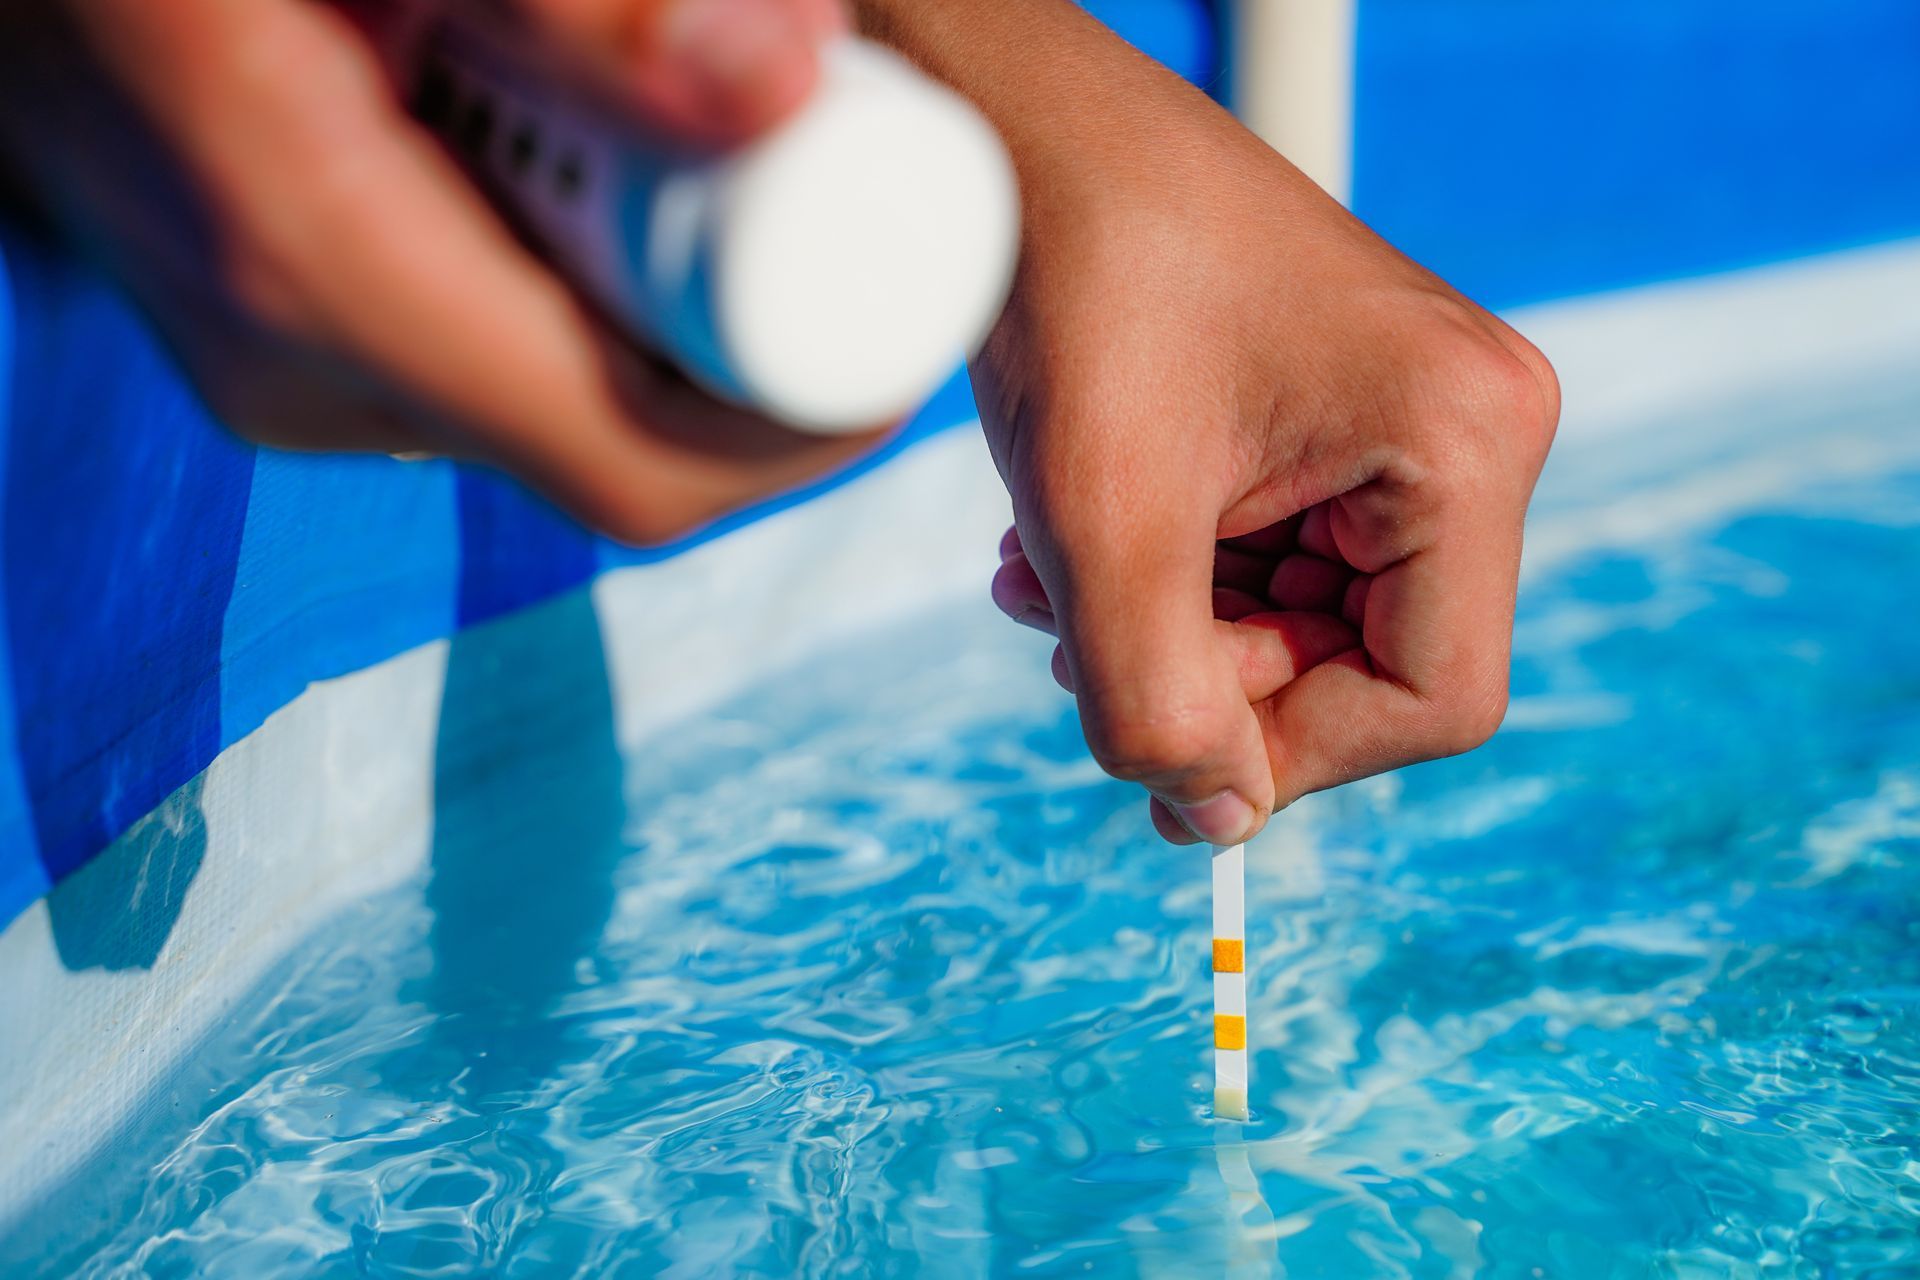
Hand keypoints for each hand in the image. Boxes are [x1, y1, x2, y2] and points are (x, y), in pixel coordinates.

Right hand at [0, 0, 864, 543]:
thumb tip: (787, 82)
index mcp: (319, 268)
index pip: (640, 463)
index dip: (804, 421)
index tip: (912, 307)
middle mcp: (296, 359)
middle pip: (619, 439)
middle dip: (757, 339)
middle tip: (847, 189)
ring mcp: (283, 358)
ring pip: (561, 398)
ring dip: (674, 301)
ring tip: (729, 154)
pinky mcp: (285, 327)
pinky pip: (491, 352)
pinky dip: (584, 278)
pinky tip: (602, 159)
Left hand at [869, 3, 1558, 844]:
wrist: (1026, 126)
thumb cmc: (1076, 282)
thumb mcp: (1103, 524)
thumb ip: (1156, 704)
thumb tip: (1213, 824)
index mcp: (1465, 445)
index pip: (1435, 697)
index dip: (1294, 754)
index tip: (1158, 753)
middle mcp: (1470, 428)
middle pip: (1367, 660)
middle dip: (1206, 676)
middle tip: (1069, 646)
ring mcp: (1407, 415)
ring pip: (1305, 613)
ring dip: (1168, 626)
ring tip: (1042, 579)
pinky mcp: (1338, 408)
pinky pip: (1275, 547)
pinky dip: (1171, 568)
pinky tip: (1064, 540)